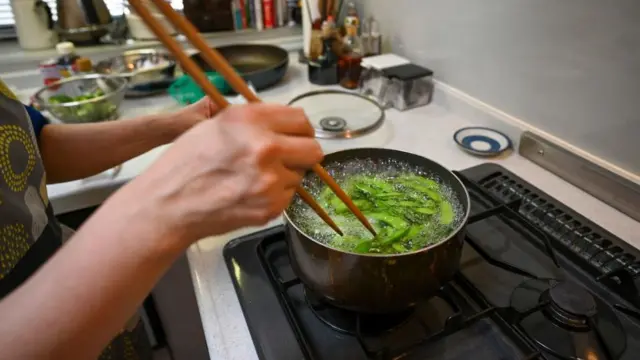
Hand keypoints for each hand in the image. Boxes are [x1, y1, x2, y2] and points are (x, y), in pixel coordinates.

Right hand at [122, 103, 322, 248]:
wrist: (168, 205)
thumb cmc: (185, 163)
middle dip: (302, 153)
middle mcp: (265, 147)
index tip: (294, 135)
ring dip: (285, 175)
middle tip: (286, 157)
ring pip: (300, 175)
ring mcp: (270, 180)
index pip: (301, 119)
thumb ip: (254, 121)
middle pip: (313, 149)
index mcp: (251, 120)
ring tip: (254, 178)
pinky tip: (249, 193)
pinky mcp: (271, 207)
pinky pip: (288, 196)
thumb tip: (283, 123)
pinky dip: (274, 196)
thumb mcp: (216, 124)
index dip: (299, 128)